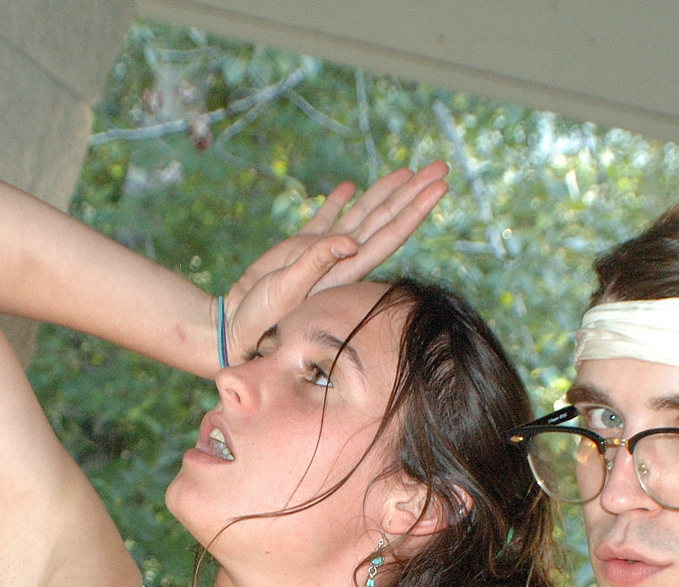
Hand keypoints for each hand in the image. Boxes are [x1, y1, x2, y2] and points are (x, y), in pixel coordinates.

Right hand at [222, 162, 447, 358]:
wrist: (239, 327)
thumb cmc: (263, 315)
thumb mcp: (289, 287)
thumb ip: (318, 262)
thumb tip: (350, 242)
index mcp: (346, 268)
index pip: (391, 233)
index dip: (415, 209)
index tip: (440, 186)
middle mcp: (342, 258)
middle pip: (386, 218)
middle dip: (412, 193)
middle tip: (439, 167)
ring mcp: (322, 252)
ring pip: (361, 214)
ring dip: (384, 193)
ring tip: (407, 171)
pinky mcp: (299, 248)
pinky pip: (325, 221)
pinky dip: (337, 202)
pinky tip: (349, 188)